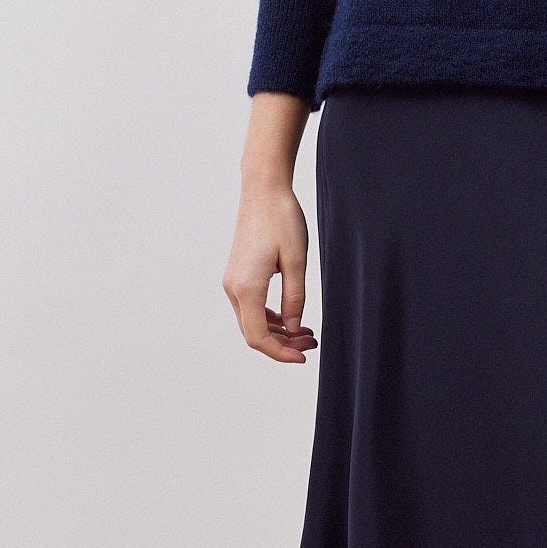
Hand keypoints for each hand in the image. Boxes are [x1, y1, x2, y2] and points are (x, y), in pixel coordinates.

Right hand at [224, 94, 317, 361]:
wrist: (263, 190)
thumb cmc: (282, 220)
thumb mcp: (297, 261)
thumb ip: (295, 298)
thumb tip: (293, 328)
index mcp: (247, 287)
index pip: (258, 336)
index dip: (280, 353)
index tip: (303, 357)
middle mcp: (234, 288)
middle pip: (254, 332)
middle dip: (283, 344)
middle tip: (313, 344)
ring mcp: (233, 281)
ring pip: (252, 321)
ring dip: (278, 331)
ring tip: (308, 333)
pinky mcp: (238, 274)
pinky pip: (251, 307)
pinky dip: (270, 317)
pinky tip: (292, 317)